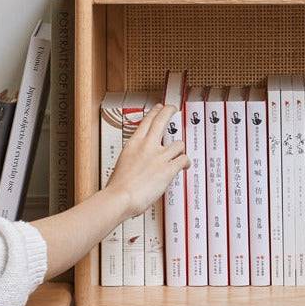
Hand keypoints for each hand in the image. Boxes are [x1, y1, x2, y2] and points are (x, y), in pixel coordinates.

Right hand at [106, 104, 189, 219]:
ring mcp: (159, 156)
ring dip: (180, 149)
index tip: (159, 108)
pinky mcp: (168, 168)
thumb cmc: (117, 187)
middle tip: (173, 109)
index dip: (154, 112)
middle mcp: (147, 146)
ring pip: (179, 143)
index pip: (146, 122)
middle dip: (169, 112)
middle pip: (162, 121)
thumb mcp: (122, 165)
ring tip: (180, 154)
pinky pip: (184, 159)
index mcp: (133, 144)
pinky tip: (186, 166)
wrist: (120, 197)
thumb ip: (133, 160)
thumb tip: (137, 164)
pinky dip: (186, 162)